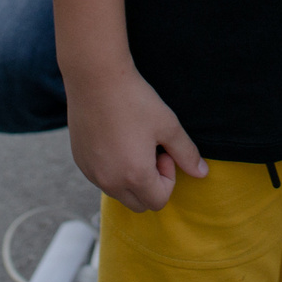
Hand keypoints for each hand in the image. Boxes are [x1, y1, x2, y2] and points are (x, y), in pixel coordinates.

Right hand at [65, 64, 206, 210]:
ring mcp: (91, 173)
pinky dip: (112, 169)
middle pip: (139, 203)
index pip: (159, 201)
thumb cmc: (135, 100)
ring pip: (118, 192)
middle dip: (150, 184)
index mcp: (135, 176)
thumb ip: (187, 154)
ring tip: (132, 143)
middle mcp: (110, 182)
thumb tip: (202, 173)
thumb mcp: (168, 125)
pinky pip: (101, 179)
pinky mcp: (80, 162)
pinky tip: (115, 138)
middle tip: (150, 150)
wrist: (96, 78)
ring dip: (130, 178)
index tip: (163, 150)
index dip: (168, 178)